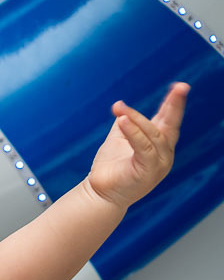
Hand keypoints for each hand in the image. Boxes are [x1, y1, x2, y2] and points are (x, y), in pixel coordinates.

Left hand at [86, 82, 188, 208]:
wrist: (100, 193)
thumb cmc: (109, 168)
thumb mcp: (119, 140)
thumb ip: (125, 124)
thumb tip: (123, 107)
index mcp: (158, 145)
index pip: (168, 121)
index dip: (174, 104)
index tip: (179, 87)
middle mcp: (163, 153)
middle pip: (170, 125)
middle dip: (175, 105)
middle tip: (180, 87)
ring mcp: (159, 163)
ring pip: (153, 135)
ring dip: (137, 120)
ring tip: (121, 110)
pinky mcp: (149, 171)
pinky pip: (143, 148)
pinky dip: (133, 133)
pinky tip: (123, 121)